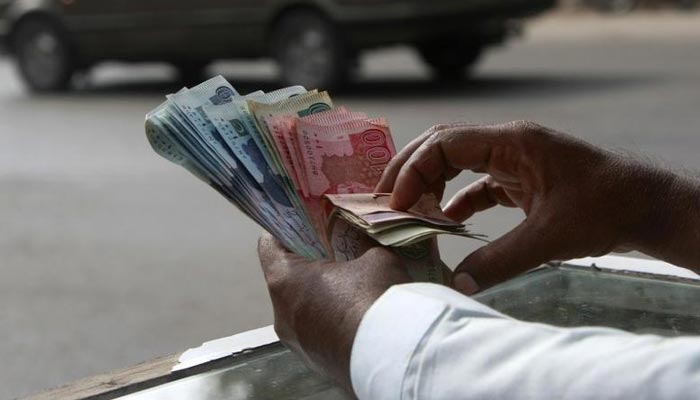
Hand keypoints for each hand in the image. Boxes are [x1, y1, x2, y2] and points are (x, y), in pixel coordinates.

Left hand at [257, 233, 410, 392]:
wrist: (394, 357)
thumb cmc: (376, 300)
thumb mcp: (376, 258)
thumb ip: (364, 246)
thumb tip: (367, 243)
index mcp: (285, 280)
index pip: (269, 245)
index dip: (286, 230)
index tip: (305, 224)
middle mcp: (281, 315)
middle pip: (286, 279)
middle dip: (309, 264)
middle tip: (336, 252)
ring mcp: (296, 343)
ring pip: (300, 309)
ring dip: (320, 296)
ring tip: (351, 287)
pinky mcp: (314, 362)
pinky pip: (315, 333)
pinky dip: (330, 321)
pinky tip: (357, 316)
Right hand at [377, 121, 687, 292]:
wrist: (645, 206)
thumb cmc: (605, 209)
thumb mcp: (549, 238)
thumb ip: (499, 261)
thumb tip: (457, 285)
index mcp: (512, 142)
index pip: (446, 143)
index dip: (414, 170)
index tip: (397, 203)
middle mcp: (508, 143)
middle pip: (444, 144)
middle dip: (411, 169)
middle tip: (386, 199)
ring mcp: (514, 159)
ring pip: (458, 161)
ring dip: (431, 183)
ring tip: (408, 210)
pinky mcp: (522, 178)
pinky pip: (478, 183)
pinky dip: (458, 200)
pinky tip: (446, 222)